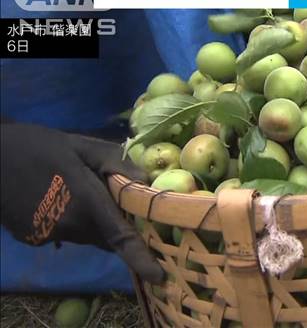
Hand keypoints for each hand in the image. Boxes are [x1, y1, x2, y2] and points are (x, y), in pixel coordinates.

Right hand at [0, 122, 163, 283]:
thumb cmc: (41, 146)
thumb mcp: (82, 146)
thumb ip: (116, 164)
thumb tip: (146, 182)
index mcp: (86, 202)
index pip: (120, 238)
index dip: (141, 259)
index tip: (157, 276)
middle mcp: (69, 226)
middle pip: (106, 237)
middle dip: (114, 224)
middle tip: (107, 197)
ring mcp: (48, 234)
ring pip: (86, 236)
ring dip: (90, 221)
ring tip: (73, 190)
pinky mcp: (33, 238)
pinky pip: (64, 234)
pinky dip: (69, 222)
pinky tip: (55, 197)